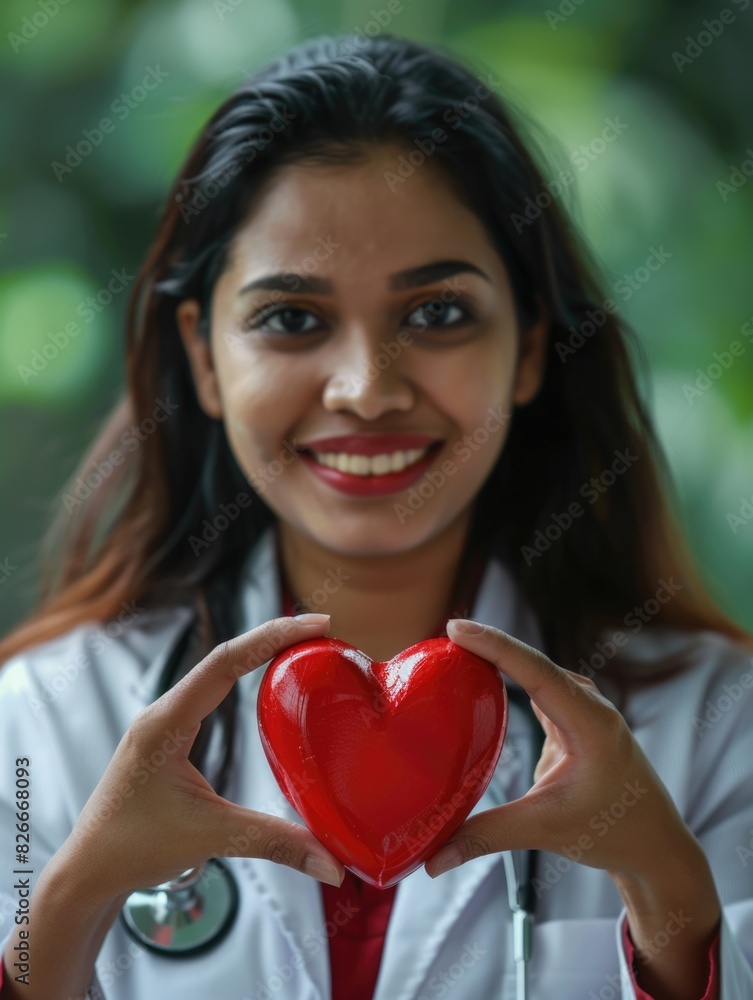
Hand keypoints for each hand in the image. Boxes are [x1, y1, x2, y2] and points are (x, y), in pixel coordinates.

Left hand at [64, 614, 343, 904]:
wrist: (86, 873)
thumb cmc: (131, 849)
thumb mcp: (212, 838)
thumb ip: (276, 844)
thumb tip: (334, 862)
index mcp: (165, 723)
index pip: (226, 662)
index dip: (272, 637)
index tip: (314, 625)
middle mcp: (162, 713)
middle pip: (225, 656)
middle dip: (273, 636)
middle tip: (321, 629)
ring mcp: (163, 724)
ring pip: (216, 672)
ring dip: (257, 652)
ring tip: (300, 644)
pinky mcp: (167, 738)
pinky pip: (210, 693)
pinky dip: (242, 677)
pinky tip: (264, 679)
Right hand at [424, 619, 705, 885]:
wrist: (656, 844)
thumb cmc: (613, 832)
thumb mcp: (545, 830)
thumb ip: (486, 837)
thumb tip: (431, 859)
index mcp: (590, 722)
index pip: (535, 670)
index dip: (494, 645)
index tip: (457, 628)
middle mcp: (590, 705)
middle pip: (531, 662)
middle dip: (488, 643)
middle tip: (443, 636)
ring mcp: (584, 707)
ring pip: (535, 670)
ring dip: (498, 656)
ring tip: (454, 648)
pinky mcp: (575, 716)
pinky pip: (537, 684)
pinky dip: (508, 675)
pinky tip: (481, 672)